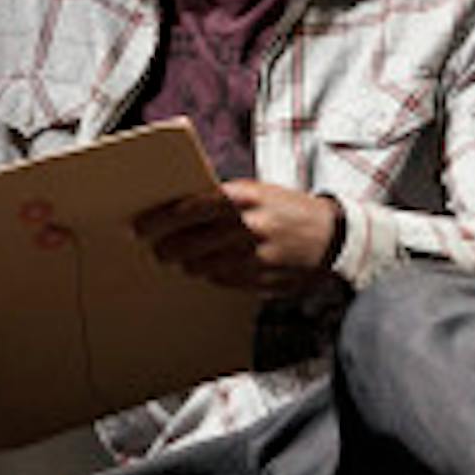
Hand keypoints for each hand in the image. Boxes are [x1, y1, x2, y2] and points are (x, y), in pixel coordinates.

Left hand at [134, 180, 340, 295]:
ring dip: (190, 264)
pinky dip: (215, 276)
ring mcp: (259, 255)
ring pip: (206, 266)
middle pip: (193, 242)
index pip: (191, 208)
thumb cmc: (286, 208)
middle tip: (157, 250)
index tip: (140, 226)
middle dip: (169, 247)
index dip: (160, 219)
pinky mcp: (266, 279)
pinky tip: (210, 271)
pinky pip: (227, 281)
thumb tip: (178, 211)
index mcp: (245, 197)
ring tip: (183, 261)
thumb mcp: (257, 192)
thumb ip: (222, 200)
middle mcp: (251, 226)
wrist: (335, 236)